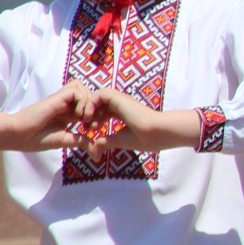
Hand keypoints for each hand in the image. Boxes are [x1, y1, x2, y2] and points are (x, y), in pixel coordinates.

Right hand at [0, 82, 91, 151]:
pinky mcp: (57, 97)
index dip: (97, 114)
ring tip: (84, 118)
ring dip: (89, 102)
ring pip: (82, 87)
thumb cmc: (38, 138)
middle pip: (88, 93)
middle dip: (96, 107)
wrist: (18, 135)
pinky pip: (76, 90)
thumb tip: (98, 153)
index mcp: (69, 113)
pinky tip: (77, 115)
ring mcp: (61, 100)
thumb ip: (82, 142)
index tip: (94, 129)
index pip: (89, 105)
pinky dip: (82, 101)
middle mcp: (66, 104)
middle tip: (92, 123)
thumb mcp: (66, 141)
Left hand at [75, 90, 199, 161]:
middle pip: (99, 105)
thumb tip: (94, 150)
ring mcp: (120, 100)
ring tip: (86, 122)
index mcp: (125, 114)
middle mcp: (123, 105)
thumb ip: (105, 142)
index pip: (105, 112)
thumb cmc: (145, 138)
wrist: (158, 132)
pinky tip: (90, 117)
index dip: (95, 120)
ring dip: (89, 108)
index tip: (91, 133)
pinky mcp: (118, 97)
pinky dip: (91, 104)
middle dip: (89, 115)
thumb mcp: (119, 140)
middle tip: (85, 127)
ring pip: (97, 97)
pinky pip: (99, 94)